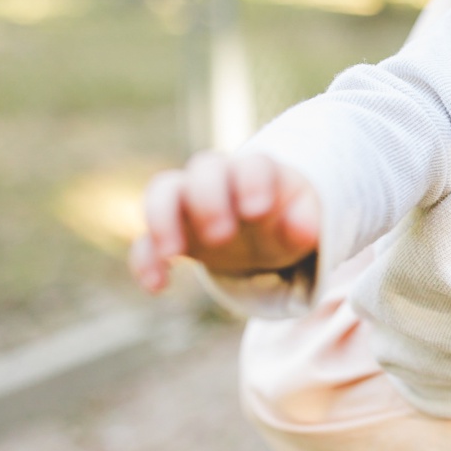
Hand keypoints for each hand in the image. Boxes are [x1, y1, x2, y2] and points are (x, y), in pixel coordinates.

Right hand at [127, 151, 319, 291]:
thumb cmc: (287, 219)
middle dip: (208, 200)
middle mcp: (220, 177)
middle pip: (204, 169)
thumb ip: (305, 222)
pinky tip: (158, 286)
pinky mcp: (170, 231)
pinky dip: (145, 259)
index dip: (252, 183)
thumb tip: (301, 228)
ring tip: (173, 254)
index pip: (253, 165)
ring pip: (163, 191)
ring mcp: (190, 201)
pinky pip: (146, 238)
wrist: (266, 231)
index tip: (257, 212)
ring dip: (163, 219)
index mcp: (259, 171)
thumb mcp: (304, 223)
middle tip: (221, 236)